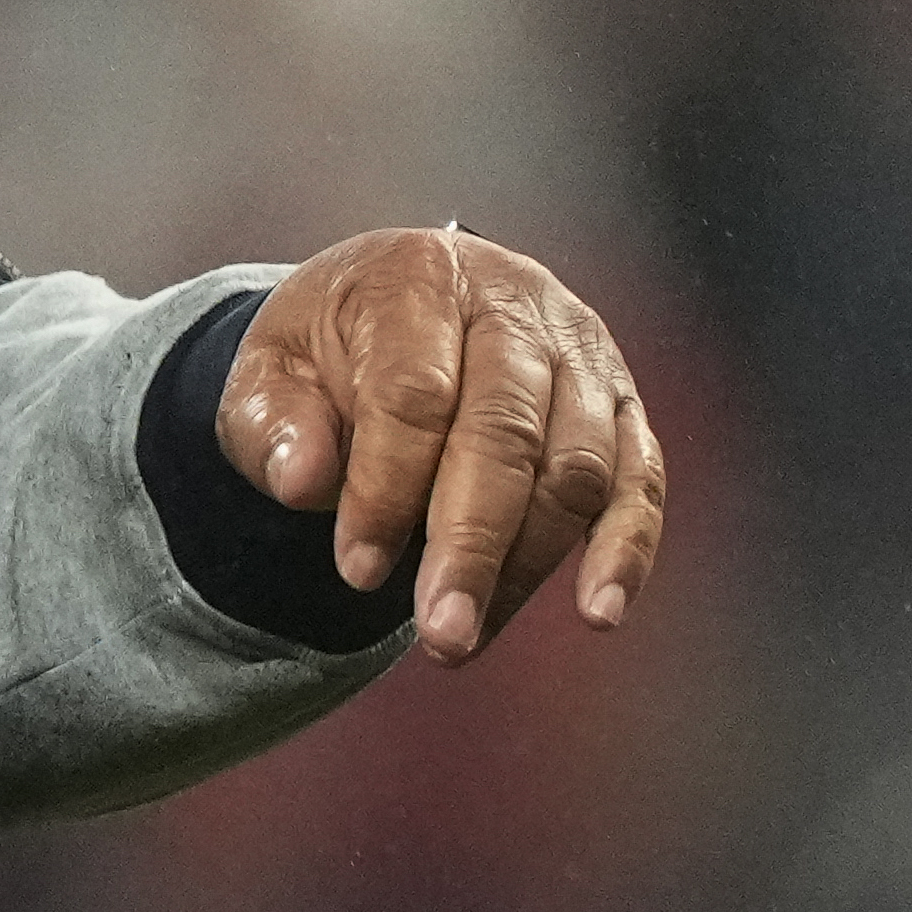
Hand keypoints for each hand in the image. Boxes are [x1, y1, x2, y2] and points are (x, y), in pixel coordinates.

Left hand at [219, 225, 668, 664]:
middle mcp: (515, 303)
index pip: (414, 391)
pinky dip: (625, 550)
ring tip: (470, 633)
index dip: (386, 486)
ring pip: (576, 467)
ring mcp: (581, 352)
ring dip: (529, 563)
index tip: (357, 568)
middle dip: (470, 544)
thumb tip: (301, 482)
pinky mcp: (623, 404)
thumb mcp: (271, 366)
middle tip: (440, 632)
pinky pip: (640, 480)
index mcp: (419, 278)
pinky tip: (597, 610)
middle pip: (505, 433)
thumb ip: (272, 421)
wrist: (399, 302)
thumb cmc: (334, 344)